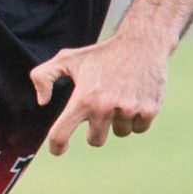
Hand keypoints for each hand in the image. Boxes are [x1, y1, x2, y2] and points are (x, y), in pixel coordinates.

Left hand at [31, 33, 168, 154]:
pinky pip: (139, 128)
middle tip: (99, 110)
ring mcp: (129, 109)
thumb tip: (42, 102)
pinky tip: (135, 99)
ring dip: (118, 121)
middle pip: (95, 140)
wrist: (141, 44)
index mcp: (83, 98)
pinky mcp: (150, 110)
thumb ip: (43, 77)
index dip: (57, 146)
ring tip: (120, 97)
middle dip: (95, 130)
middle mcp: (105, 107)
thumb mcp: (66, 58)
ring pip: (120, 133)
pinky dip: (136, 119)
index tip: (58, 150)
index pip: (61, 133)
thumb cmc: (101, 54)